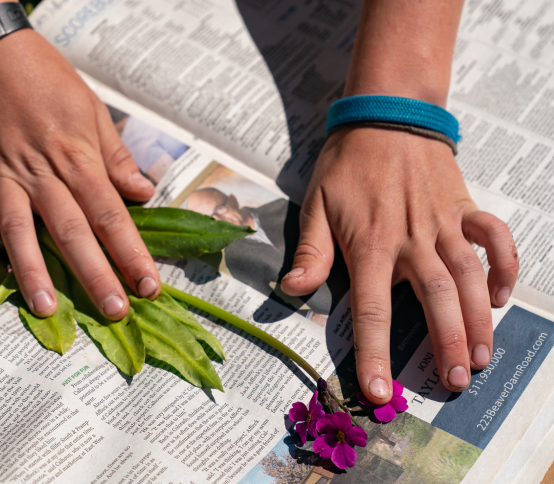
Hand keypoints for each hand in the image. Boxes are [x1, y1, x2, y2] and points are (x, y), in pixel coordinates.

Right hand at [0, 30, 160, 319]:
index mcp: (77, 157)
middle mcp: (42, 172)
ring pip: (18, 229)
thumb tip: (143, 193)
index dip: (131, 252)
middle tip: (113, 311)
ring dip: (31, 270)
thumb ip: (115, 155)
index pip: (110, 214)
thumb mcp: (91, 109)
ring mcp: (1, 175)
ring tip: (45, 308)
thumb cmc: (46, 76)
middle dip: (95, 274)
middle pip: (72, 230)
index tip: (148, 285)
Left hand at [281, 128, 518, 402]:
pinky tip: (503, 295)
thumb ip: (310, 250)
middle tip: (455, 384)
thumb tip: (293, 290)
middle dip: (446, 345)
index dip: (376, 353)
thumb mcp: (316, 204)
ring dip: (479, 319)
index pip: (373, 309)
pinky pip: (492, 238)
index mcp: (370, 244)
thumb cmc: (346, 164)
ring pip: (469, 277)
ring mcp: (442, 223)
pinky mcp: (463, 207)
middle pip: (434, 300)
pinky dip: (503, 265)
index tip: (381, 391)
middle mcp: (411, 239)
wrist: (385, 114)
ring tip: (482, 357)